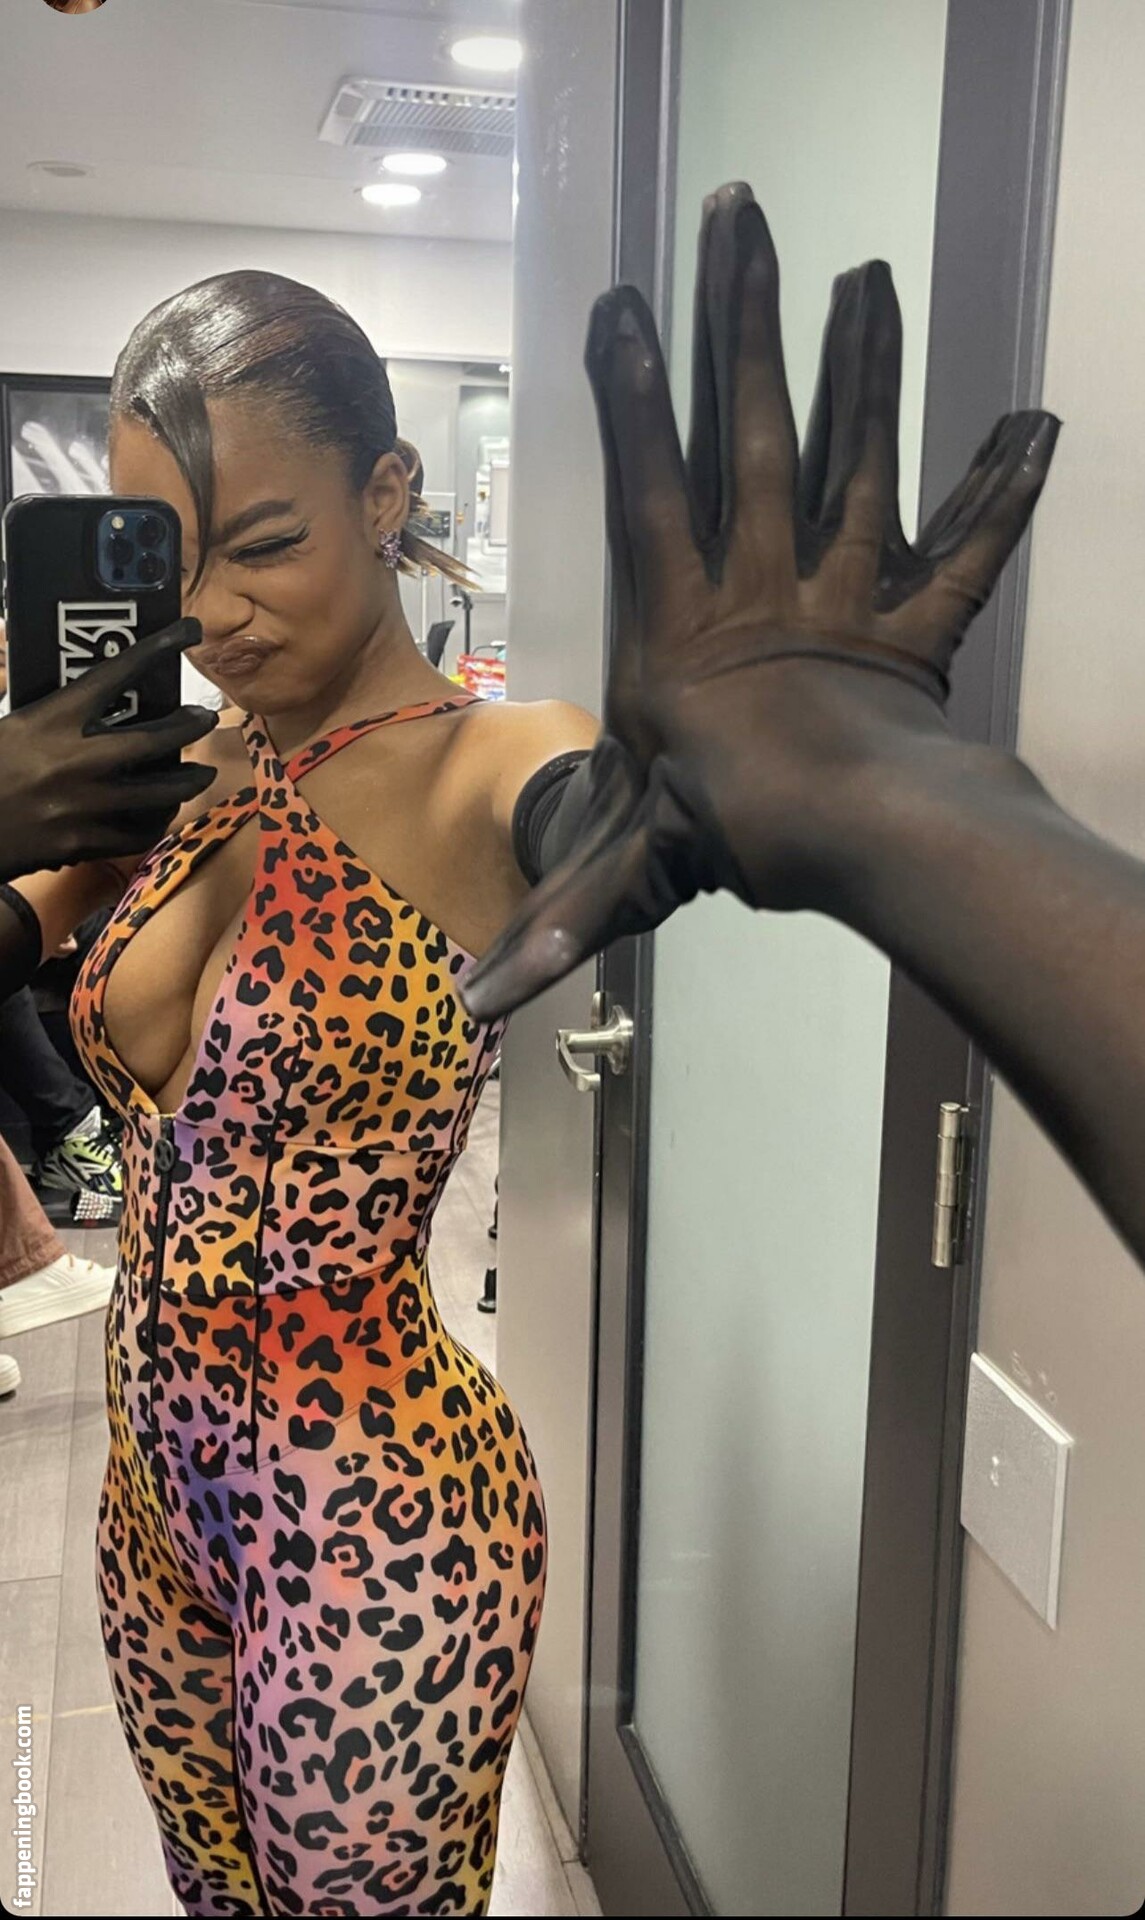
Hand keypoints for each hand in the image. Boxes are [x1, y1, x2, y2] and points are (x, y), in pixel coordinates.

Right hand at [0, 617, 218, 880]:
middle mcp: (75, 760)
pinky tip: (159, 815)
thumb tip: (43, 665)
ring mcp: (83, 806)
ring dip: (187, 780)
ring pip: (159, 792)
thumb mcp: (5, 721)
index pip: (117, 673)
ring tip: (200, 774)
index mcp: (50, 719)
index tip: (189, 631)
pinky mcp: (82, 844)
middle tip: (204, 718)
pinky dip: (153, 822)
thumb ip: (30, 698)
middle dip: (189, 726)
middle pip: (155, 738)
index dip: (158, 648)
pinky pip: (136, 833)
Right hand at [462, 182, 1058, 1018]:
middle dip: (747, 328)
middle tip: (746, 222)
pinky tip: (1038, 419)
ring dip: (867, 368)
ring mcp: (853, 588)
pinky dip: (1005, 486)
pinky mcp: (922, 616)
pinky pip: (968, 543)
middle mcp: (769, 580)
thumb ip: (565, 913)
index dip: (638, 396)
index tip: (627, 304)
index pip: (655, 490)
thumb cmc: (749, 838)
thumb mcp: (638, 866)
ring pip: (862, 458)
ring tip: (867, 278)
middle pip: (759, 435)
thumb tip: (478, 1005)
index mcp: (690, 622)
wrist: (874, 845)